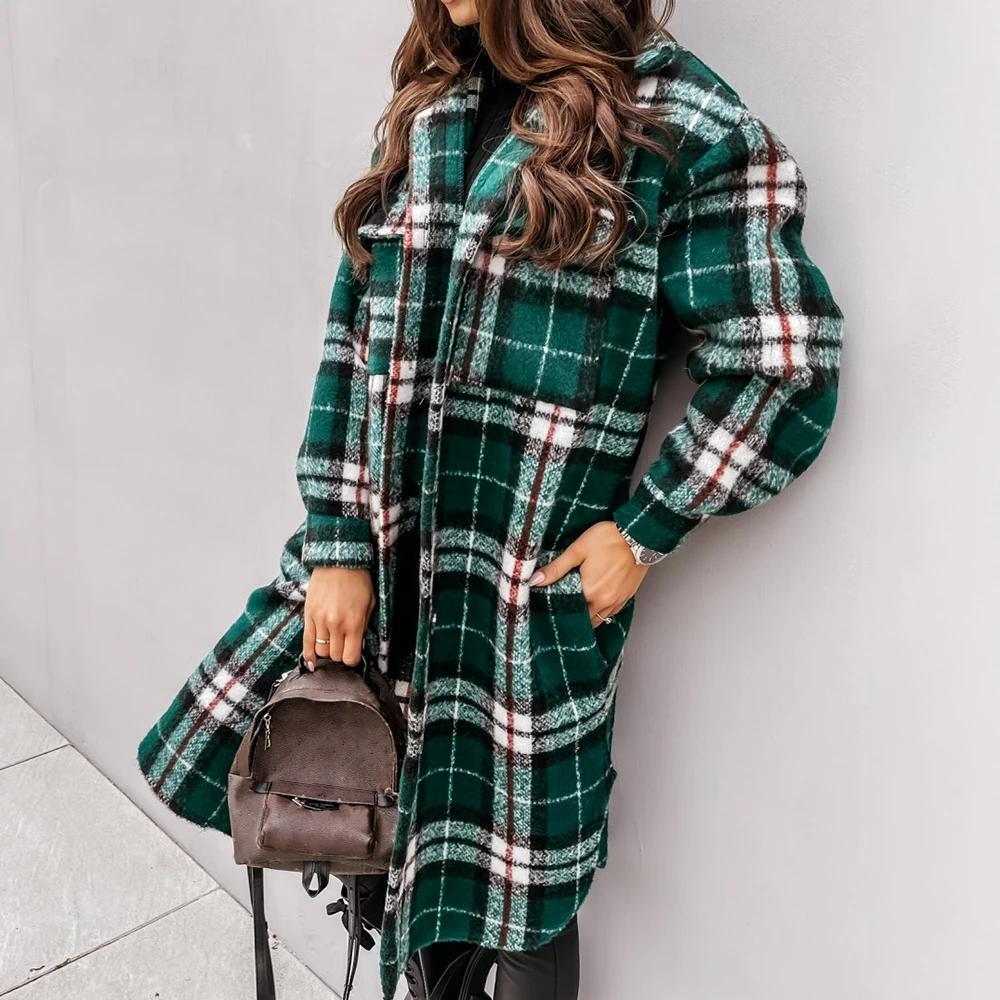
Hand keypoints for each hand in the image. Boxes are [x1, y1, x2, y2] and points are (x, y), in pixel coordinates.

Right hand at [302, 566, 374, 668]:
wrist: (339, 561)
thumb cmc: (357, 580)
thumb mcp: (370, 604)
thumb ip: (363, 626)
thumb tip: (357, 644)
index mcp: (354, 623)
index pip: (350, 657)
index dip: (352, 659)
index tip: (353, 654)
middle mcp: (336, 625)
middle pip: (335, 656)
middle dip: (341, 654)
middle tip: (344, 646)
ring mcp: (320, 621)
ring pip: (321, 651)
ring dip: (327, 651)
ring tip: (332, 644)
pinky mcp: (309, 615)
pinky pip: (306, 642)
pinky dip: (309, 655)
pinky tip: (312, 662)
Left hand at [529, 521, 649, 626]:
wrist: (640, 535)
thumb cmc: (609, 539)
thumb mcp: (578, 550)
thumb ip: (556, 568)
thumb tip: (535, 581)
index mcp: (590, 592)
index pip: (569, 610)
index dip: (559, 610)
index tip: (552, 608)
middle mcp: (604, 601)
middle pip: (585, 619)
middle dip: (574, 616)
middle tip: (564, 609)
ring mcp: (618, 601)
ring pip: (599, 619)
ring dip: (588, 617)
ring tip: (578, 609)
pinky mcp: (627, 596)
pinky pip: (611, 612)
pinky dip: (602, 612)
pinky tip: (596, 603)